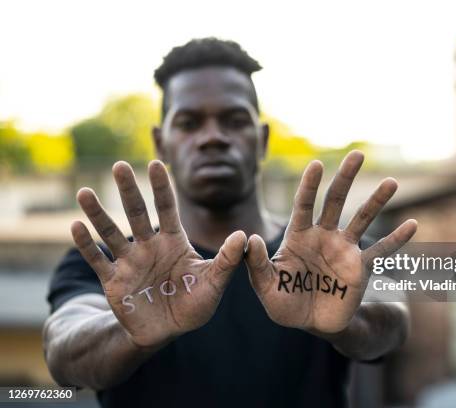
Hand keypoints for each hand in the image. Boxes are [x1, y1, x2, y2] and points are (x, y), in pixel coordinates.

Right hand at [71, 160, 245, 347]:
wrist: (167, 331)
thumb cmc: (193, 305)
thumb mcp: (214, 283)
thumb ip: (227, 260)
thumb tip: (244, 235)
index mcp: (174, 242)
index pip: (167, 208)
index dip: (162, 187)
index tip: (156, 163)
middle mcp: (149, 246)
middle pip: (137, 213)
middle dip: (129, 190)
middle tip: (119, 165)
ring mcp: (129, 262)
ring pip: (111, 233)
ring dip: (98, 213)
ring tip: (84, 191)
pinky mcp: (113, 281)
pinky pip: (98, 260)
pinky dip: (86, 244)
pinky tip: (75, 226)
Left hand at [245, 151, 416, 333]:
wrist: (312, 323)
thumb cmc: (285, 304)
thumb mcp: (265, 287)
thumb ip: (257, 265)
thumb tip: (253, 239)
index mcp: (299, 236)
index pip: (304, 205)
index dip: (309, 186)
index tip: (316, 164)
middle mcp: (324, 236)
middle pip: (336, 201)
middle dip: (345, 178)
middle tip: (357, 154)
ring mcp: (344, 250)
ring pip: (362, 219)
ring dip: (377, 201)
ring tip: (391, 182)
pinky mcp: (360, 267)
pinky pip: (381, 251)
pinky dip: (397, 240)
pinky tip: (412, 225)